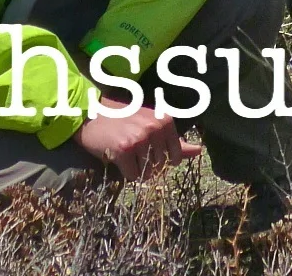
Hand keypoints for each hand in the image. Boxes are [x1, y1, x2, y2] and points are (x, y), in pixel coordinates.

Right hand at [75, 104, 200, 179]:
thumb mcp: (152, 123)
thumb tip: (199, 151)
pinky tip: (118, 156)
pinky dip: (125, 172)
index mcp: (166, 120)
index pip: (176, 157)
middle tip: (133, 148)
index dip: (162, 160)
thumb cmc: (123, 119)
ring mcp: (140, 138)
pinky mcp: (124, 149)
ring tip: (126, 151)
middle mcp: (155, 128)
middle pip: (161, 167)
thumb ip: (175, 140)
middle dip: (147, 164)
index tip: (148, 149)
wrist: (91, 113)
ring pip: (147, 173)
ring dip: (136, 169)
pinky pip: (132, 176)